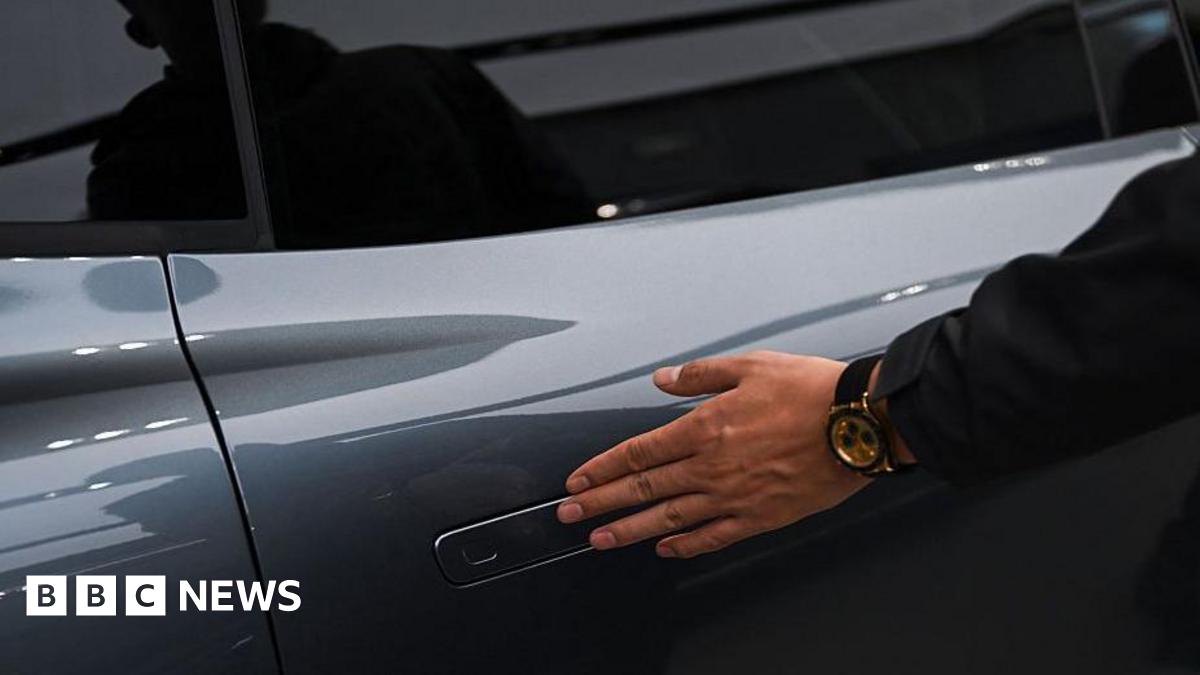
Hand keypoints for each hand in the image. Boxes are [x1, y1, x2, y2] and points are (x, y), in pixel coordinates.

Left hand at [557, 351, 873, 558]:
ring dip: (630, 529)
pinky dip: (685, 545)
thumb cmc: (810, 391)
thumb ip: (700, 375)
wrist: (859, 424)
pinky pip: (714, 536)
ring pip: (670, 517)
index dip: (604, 467)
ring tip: (600, 540)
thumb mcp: (750, 366)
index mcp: (706, 426)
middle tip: (570, 514)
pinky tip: (665, 549)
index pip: (640, 451)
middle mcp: (712, 465)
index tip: (578, 479)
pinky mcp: (761, 516)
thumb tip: (663, 379)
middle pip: (644, 487)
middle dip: (601, 502)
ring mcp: (735, 495)